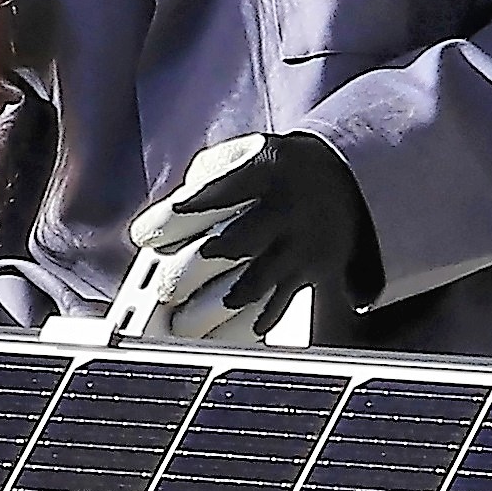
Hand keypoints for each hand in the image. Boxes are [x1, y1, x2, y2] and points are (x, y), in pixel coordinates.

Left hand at [118, 131, 373, 338]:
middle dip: (190, 273)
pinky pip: (277, 308)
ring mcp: (303, 246)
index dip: (174, 218)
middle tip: (162, 291)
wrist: (347, 182)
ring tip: (181, 326)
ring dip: (211, 311)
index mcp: (268, 169)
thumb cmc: (277, 171)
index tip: (144, 237)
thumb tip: (169, 220)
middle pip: (231, 246)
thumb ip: (207, 176)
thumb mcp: (248, 152)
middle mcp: (288, 208)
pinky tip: (217, 338)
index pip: (213, 194)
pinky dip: (245, 327)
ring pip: (252, 287)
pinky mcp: (312, 275)